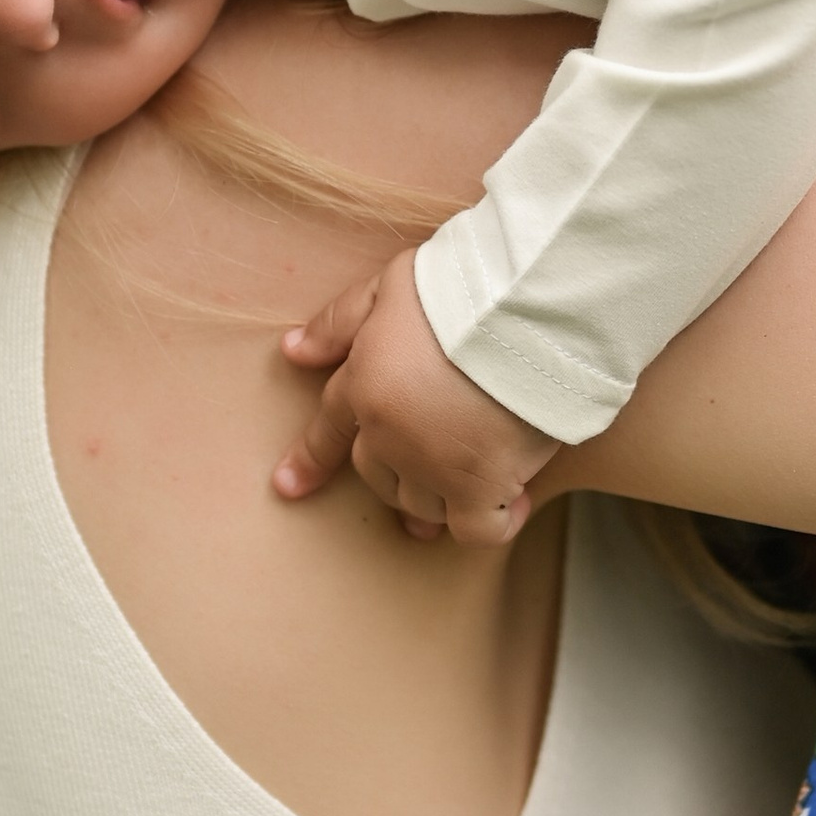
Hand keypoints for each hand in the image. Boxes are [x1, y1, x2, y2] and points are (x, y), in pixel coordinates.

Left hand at [273, 252, 560, 544]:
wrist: (527, 316)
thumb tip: (293, 350)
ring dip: (440, 497)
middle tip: (430, 464)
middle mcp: (389, 434)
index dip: (311, 458)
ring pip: (422, 504)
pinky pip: (477, 529)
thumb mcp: (390, 286)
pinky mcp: (481, 488)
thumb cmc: (464, 289)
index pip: (330, 429)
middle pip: (377, 475)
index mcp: (365, 385)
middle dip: (396, 473)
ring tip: (473, 478)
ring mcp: (433, 467)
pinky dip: (493, 522)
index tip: (288, 487)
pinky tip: (514, 503)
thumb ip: (341, 321)